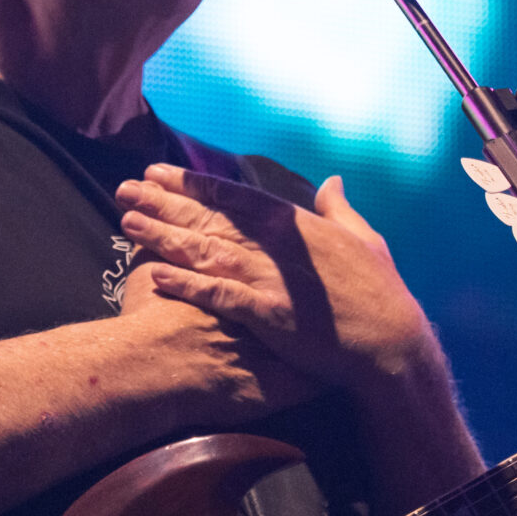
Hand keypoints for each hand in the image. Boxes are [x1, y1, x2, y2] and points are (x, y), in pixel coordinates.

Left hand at [113, 164, 437, 398]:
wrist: (391, 342)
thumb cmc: (381, 292)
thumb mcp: (365, 239)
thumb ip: (340, 209)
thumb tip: (332, 181)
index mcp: (297, 225)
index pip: (234, 197)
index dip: (193, 185)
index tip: (159, 173)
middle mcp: (278, 245)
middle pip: (210, 218)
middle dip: (165, 203)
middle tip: (125, 189)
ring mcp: (272, 278)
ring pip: (207, 251)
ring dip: (165, 236)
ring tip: (127, 223)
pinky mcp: (269, 313)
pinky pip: (219, 296)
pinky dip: (188, 284)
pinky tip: (157, 275)